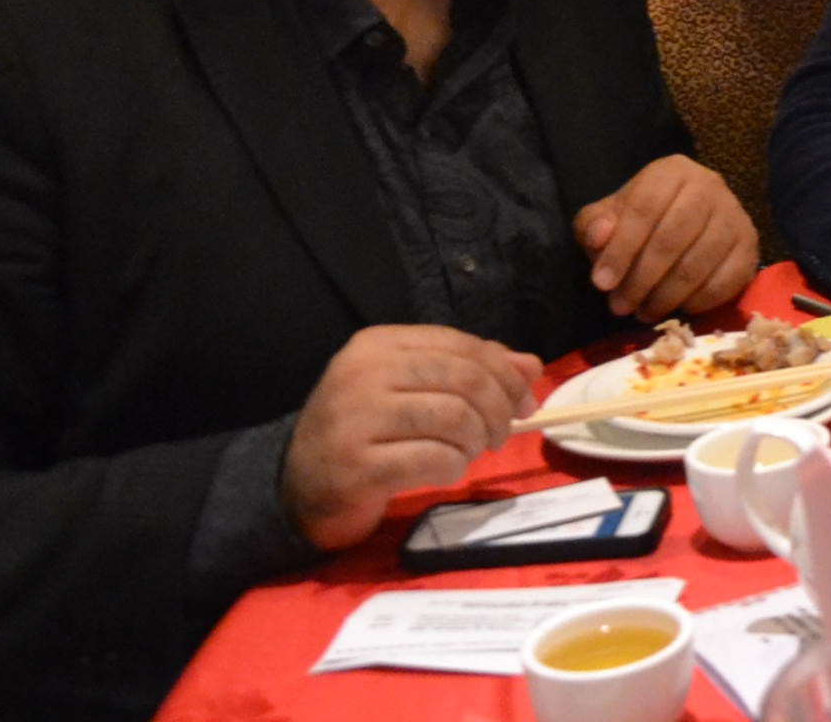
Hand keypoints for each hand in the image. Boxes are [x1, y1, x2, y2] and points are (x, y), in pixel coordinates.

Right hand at [280, 325, 540, 551]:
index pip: (461, 345)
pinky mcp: (358, 467)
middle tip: (500, 434)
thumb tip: (531, 366)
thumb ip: (469, 370)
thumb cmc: (364, 430)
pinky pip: (434, 459)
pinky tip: (446, 471)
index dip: (505, 372)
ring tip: (470, 451)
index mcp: (378, 344)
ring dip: (476, 440)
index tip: (525, 401)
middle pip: (464, 379)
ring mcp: (356, 420)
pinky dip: (454, 467)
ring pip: (454, 417)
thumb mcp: (411, 388)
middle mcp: (363, 373)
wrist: (299, 486)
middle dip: (497, 409)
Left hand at [576, 154, 758, 320]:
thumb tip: (599, 237)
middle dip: (641, 279)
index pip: (644, 208)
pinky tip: (677, 307)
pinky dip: (697, 302)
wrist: (688, 222)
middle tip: (620, 307)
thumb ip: (594, 225)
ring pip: (698, 264)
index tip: (601, 283)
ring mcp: (735, 216)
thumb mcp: (609, 217)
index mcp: (671, 172)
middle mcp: (709, 186)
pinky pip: (724, 282)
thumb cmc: (642, 221)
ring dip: (665, 296)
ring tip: (643, 312)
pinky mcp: (750, 246)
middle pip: (672, 237)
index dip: (621, 249)